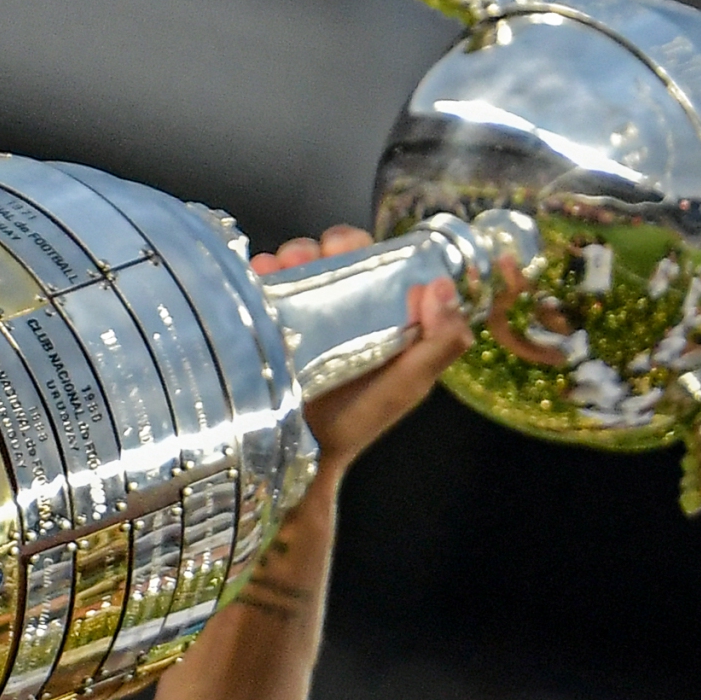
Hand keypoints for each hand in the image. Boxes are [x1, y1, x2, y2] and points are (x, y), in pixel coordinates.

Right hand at [250, 226, 472, 478]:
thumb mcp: (409, 384)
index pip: (379, 261)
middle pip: (335, 253)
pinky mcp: (269, 318)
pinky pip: (263, 281)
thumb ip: (439, 342)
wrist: (302, 453)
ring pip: (298, 261)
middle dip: (325, 246)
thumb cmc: (358, 419)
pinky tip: (259, 273)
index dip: (369, 249)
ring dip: (291, 254)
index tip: (353, 253)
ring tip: (279, 268)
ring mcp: (303, 311)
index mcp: (380, 313)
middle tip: (312, 258)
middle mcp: (342, 305)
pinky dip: (260, 269)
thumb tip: (441, 286)